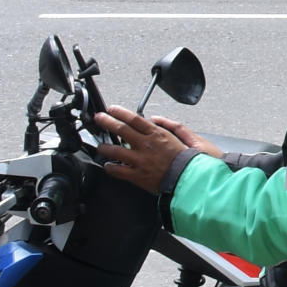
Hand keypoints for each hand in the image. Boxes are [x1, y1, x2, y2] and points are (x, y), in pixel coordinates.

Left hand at [93, 105, 217, 193]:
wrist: (187, 177)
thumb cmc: (184, 159)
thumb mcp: (176, 136)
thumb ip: (164, 126)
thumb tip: (152, 120)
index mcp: (155, 134)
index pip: (133, 118)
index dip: (120, 112)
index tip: (111, 109)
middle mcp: (145, 144)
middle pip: (121, 129)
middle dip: (106, 122)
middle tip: (99, 119)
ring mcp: (140, 160)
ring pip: (115, 150)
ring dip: (104, 147)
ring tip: (100, 146)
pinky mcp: (137, 175)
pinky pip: (118, 170)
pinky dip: (110, 167)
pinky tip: (108, 165)